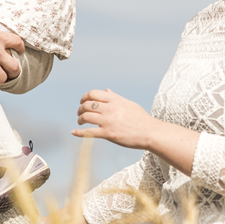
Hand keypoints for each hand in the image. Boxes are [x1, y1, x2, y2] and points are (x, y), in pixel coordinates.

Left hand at [74, 89, 201, 174]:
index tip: (83, 102)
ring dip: (79, 119)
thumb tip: (106, 89)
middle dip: (80, 108)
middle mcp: (110, 109)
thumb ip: (116, 97)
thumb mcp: (128, 104)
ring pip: (86, 117)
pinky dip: (79, 132)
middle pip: (87, 105)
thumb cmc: (141, 118)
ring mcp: (108, 121)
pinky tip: (73, 132)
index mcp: (115, 101)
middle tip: (80, 112)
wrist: (150, 132)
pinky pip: (89, 132)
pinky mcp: (108, 134)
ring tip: (80, 122)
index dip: (85, 97)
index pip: (94, 94)